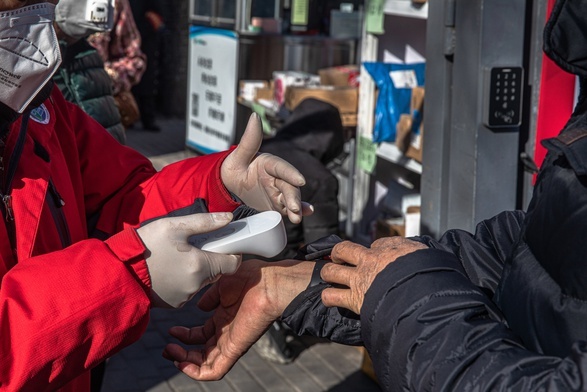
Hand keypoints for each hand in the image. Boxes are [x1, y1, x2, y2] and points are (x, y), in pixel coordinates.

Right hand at [136, 213, 241, 307]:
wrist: (117, 271)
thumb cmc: (145, 246)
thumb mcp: (174, 226)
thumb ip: (205, 222)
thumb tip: (228, 218)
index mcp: (200, 266)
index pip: (232, 263)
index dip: (230, 251)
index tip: (221, 242)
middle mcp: (196, 285)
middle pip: (216, 271)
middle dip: (209, 258)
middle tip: (191, 245)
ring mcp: (184, 297)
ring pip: (201, 280)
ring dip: (195, 269)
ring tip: (174, 256)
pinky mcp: (173, 303)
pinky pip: (187, 289)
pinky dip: (182, 279)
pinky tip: (167, 268)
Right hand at [162, 259, 313, 379]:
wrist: (268, 283)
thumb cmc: (251, 278)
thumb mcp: (222, 284)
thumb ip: (210, 297)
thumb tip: (201, 307)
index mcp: (224, 318)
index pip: (201, 335)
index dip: (185, 336)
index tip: (172, 330)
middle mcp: (227, 332)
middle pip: (201, 352)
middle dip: (182, 353)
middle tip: (167, 348)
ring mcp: (230, 342)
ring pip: (205, 364)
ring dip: (185, 363)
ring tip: (171, 354)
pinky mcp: (235, 349)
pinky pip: (216, 370)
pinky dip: (197, 373)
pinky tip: (182, 364)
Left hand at [221, 114, 313, 223]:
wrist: (230, 186)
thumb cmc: (234, 168)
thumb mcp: (238, 156)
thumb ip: (249, 139)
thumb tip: (255, 117)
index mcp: (269, 163)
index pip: (281, 167)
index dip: (291, 173)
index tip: (300, 180)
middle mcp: (277, 177)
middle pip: (288, 186)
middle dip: (293, 197)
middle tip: (294, 208)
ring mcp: (278, 191)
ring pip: (290, 198)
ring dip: (296, 207)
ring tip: (297, 216)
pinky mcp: (277, 203)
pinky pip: (288, 207)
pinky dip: (299, 210)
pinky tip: (305, 213)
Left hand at [321, 237, 427, 313]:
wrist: (421, 294)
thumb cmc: (427, 275)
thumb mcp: (423, 253)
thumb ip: (410, 249)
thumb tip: (404, 249)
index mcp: (388, 250)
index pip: (376, 244)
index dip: (374, 249)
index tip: (374, 254)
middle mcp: (369, 261)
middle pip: (343, 249)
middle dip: (338, 254)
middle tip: (338, 259)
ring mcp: (359, 279)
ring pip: (331, 271)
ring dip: (328, 273)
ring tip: (329, 277)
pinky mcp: (355, 299)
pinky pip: (332, 296)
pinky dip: (328, 297)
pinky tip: (329, 298)